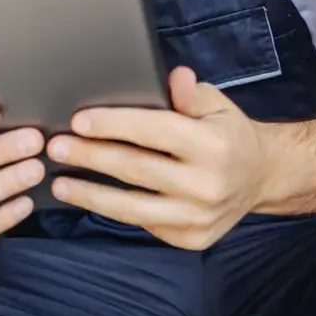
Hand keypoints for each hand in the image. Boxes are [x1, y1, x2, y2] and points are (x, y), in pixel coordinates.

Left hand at [49, 66, 269, 249]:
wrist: (260, 177)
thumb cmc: (229, 134)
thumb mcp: (217, 105)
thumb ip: (191, 94)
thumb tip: (175, 77)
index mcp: (213, 146)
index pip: (154, 132)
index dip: (113, 125)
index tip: (78, 120)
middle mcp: (207, 185)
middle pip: (136, 169)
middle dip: (90, 156)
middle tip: (55, 148)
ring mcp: (198, 217)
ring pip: (132, 207)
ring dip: (90, 194)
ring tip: (60, 182)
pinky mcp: (190, 238)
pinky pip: (143, 223)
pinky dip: (111, 211)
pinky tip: (89, 198)